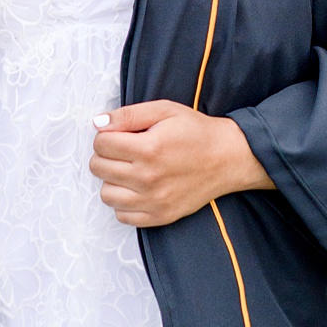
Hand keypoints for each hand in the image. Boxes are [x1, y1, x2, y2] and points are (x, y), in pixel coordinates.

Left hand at [90, 100, 274, 227]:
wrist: (228, 158)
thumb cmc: (196, 131)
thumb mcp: (166, 110)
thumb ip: (129, 115)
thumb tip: (98, 123)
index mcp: (149, 148)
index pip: (101, 144)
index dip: (107, 136)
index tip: (121, 135)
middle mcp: (148, 178)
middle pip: (99, 168)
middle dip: (107, 155)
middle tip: (125, 150)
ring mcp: (153, 201)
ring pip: (106, 194)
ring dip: (113, 180)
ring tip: (131, 169)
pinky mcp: (159, 216)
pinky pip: (122, 215)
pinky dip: (124, 201)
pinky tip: (138, 188)